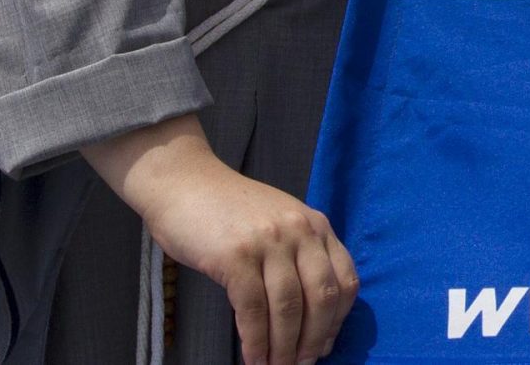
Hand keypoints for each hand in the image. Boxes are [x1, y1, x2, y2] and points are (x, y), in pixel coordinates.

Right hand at [84, 117, 357, 364]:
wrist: (184, 183)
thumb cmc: (228, 211)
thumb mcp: (279, 223)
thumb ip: (298, 255)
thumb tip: (310, 312)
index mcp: (316, 225)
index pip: (345, 279)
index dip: (338, 320)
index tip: (326, 344)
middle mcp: (300, 231)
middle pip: (322, 297)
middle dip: (315, 339)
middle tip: (303, 364)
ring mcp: (268, 242)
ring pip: (289, 308)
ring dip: (285, 348)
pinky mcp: (235, 256)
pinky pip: (253, 309)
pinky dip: (255, 341)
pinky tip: (252, 359)